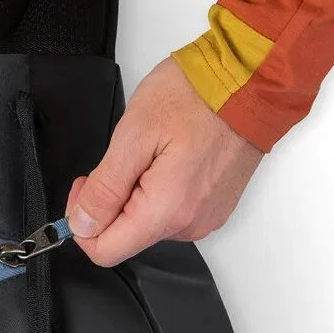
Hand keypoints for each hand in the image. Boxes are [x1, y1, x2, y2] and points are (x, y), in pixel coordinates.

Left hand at [65, 57, 263, 266]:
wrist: (251, 80)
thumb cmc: (196, 97)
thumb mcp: (133, 135)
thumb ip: (104, 189)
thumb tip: (82, 224)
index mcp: (166, 211)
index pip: (105, 251)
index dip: (83, 222)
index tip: (86, 186)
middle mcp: (189, 224)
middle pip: (125, 237)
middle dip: (109, 203)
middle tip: (119, 158)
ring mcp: (205, 217)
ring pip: (146, 223)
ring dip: (135, 193)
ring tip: (152, 152)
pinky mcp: (213, 206)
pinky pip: (171, 211)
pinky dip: (158, 190)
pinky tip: (168, 158)